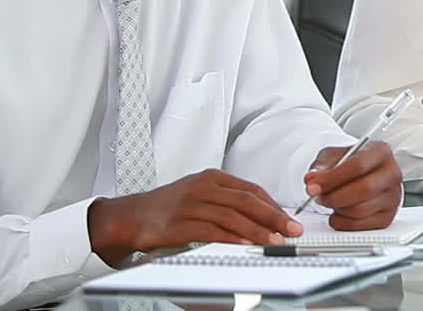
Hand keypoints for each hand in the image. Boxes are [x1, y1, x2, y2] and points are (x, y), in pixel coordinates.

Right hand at [87, 168, 301, 264]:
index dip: (273, 205)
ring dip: (258, 230)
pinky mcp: (179, 224)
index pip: (251, 189)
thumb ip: (227, 201)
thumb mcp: (200, 194)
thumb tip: (261, 215)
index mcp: (212, 177)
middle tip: (292, 229)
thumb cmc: (167, 207)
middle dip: (274, 216)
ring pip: (233, 216)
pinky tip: (246, 245)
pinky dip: (232, 238)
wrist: (130, 216)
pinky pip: (212, 231)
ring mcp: (191, 204)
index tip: (289, 219)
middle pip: (247, 201)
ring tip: (275, 241)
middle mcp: (203, 187)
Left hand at [306, 141, 402, 230]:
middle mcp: (391, 174)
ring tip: (330, 201)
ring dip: (338, 209)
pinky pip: (361, 225)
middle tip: (319, 196)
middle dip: (335, 196)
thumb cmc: (349, 162)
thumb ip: (321, 166)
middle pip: (364, 189)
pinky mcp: (387, 216)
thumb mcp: (332, 156)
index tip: (314, 185)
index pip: (358, 165)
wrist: (363, 173)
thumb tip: (312, 180)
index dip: (333, 178)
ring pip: (361, 209)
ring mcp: (392, 196)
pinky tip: (337, 213)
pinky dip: (343, 223)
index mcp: (381, 152)